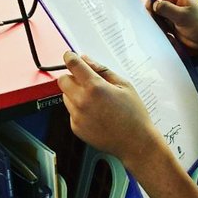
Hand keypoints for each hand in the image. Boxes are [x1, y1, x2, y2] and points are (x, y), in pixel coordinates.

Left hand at [56, 52, 159, 169]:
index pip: (73, 65)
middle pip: (62, 81)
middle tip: (85, 80)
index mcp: (95, 87)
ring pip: (65, 96)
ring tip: (95, 100)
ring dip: (75, 93)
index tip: (69, 55)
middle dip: (71, 77)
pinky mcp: (75, 128)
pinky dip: (78, 109)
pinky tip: (95, 113)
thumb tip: (86, 59)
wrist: (134, 142)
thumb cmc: (133, 113)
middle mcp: (81, 102)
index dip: (69, 57)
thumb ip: (102, 70)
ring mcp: (76, 116)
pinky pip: (71, 111)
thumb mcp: (123, 85)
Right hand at [146, 0, 197, 53]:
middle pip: (155, 0)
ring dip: (153, 19)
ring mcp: (171, 14)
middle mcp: (173, 2)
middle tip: (151, 18)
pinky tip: (159, 32)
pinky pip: (158, 23)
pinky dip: (156, 26)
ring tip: (159, 27)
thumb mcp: (183, 16)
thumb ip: (167, 9)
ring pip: (155, 13)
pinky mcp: (170, 25)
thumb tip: (153, 4)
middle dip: (150, 7)